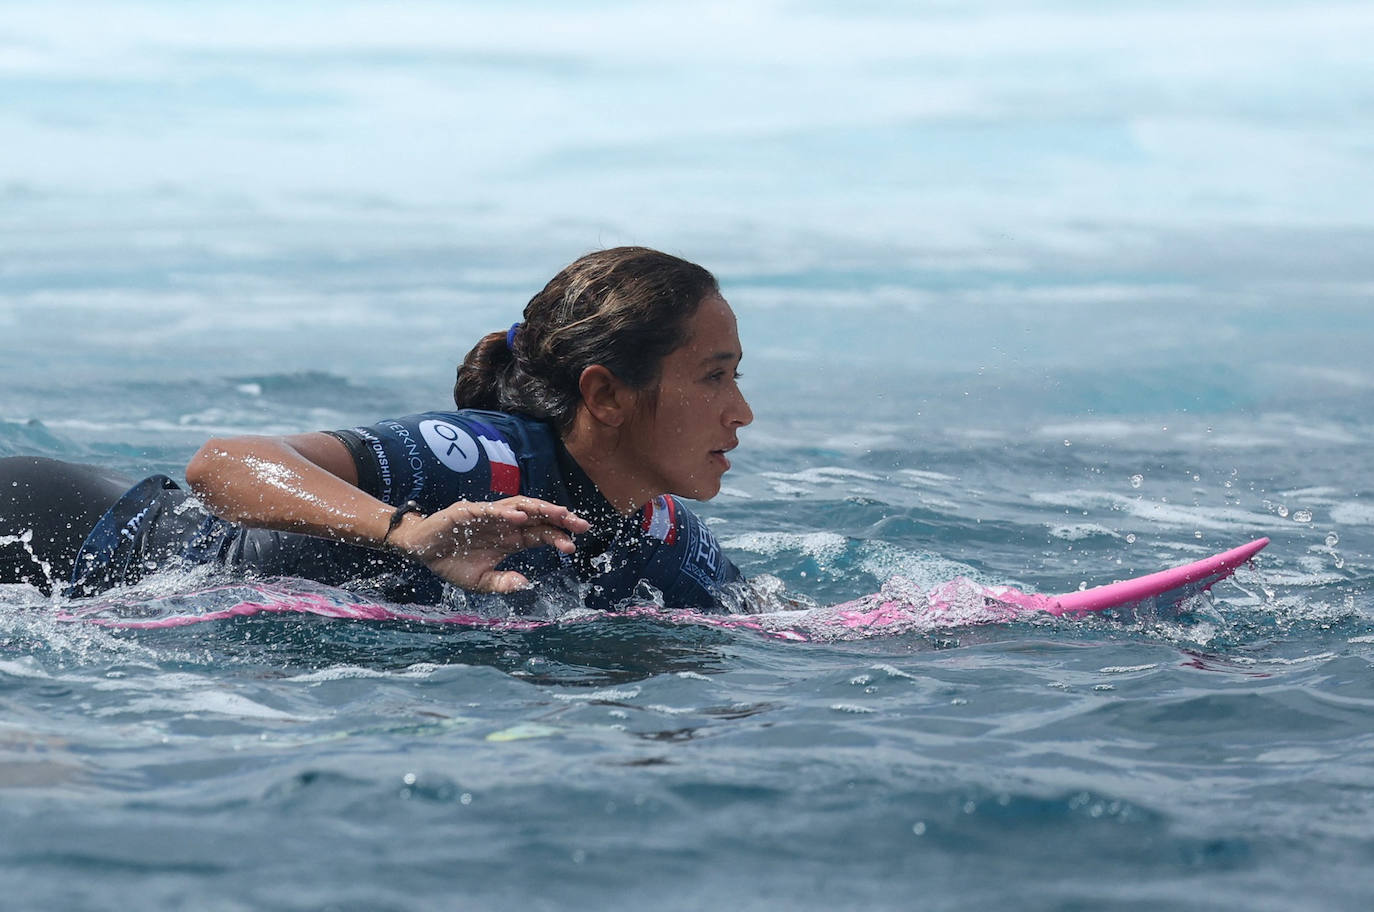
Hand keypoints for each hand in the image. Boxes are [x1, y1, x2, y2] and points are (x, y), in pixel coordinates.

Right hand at [387, 497, 590, 592]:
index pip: (540, 534)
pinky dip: (505, 512)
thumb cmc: (453, 563)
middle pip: (537, 517)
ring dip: (540, 509)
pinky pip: (489, 510)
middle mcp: (504, 524)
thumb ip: (503, 582)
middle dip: (559, 519)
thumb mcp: (481, 582)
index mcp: (510, 539)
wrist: (421, 551)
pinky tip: (520, 516)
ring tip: (559, 512)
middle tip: (581, 524)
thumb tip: (525, 584)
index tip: (573, 545)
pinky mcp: (467, 512)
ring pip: (519, 507)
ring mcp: (487, 516)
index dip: (557, 537)